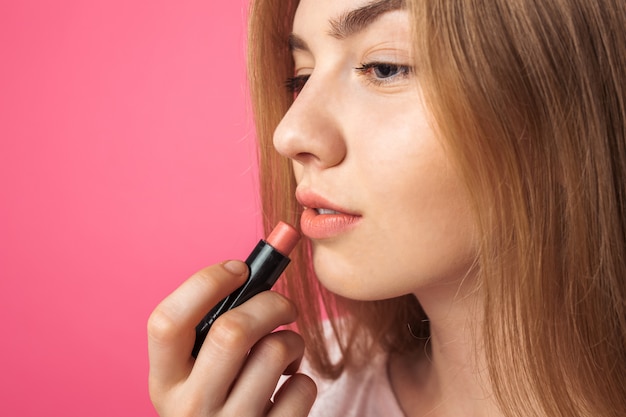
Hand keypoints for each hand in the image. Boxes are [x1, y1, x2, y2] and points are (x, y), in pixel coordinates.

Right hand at [148, 260, 316, 415]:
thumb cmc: (220, 402)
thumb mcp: (194, 375)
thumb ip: (209, 332)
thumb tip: (252, 272)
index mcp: (165, 382)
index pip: (167, 322)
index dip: (206, 283)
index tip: (238, 268)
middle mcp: (190, 407)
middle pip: (232, 330)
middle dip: (269, 303)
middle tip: (284, 306)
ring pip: (275, 351)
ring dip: (292, 340)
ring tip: (285, 352)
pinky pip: (302, 387)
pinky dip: (303, 378)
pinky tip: (288, 388)